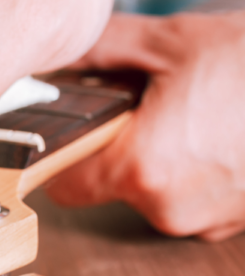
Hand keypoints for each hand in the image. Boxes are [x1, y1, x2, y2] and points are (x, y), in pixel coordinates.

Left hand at [46, 12, 244, 241]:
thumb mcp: (168, 44)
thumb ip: (100, 52)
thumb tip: (57, 55)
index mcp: (142, 167)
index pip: (64, 185)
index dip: (63, 158)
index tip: (67, 141)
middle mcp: (169, 207)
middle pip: (111, 187)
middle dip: (119, 150)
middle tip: (148, 112)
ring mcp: (204, 221)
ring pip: (152, 194)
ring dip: (160, 163)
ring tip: (193, 121)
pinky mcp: (231, 224)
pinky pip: (190, 201)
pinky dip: (193, 175)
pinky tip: (216, 140)